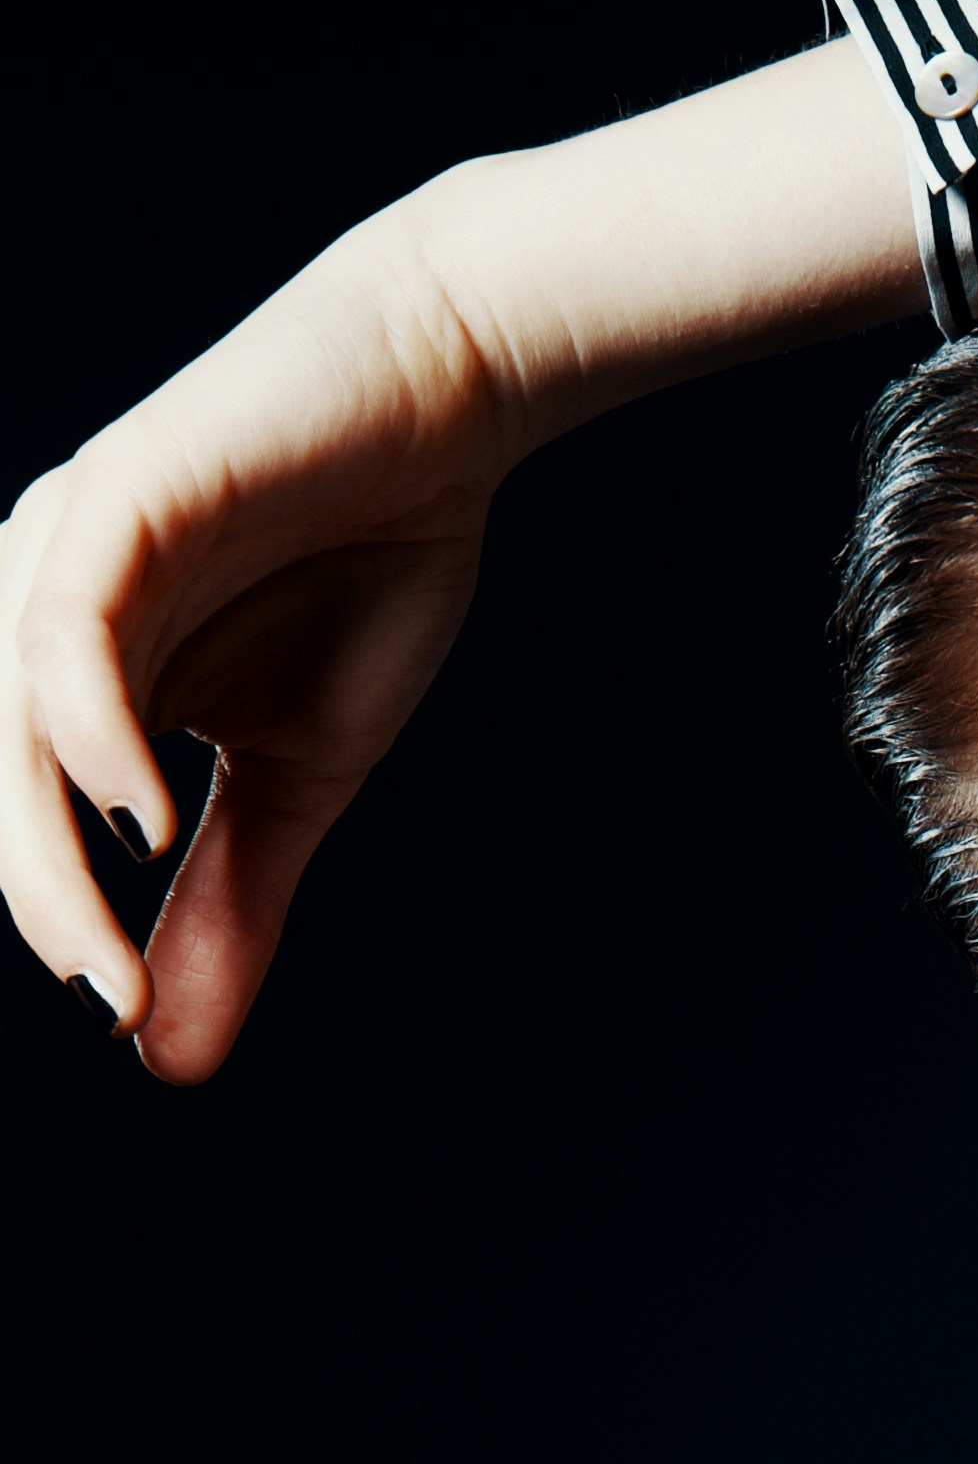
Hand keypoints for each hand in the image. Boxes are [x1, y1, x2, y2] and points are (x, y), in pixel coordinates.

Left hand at [3, 223, 515, 1077]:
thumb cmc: (365, 566)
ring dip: (43, 860)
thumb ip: (229, 905)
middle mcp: (38, 610)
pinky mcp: (117, 499)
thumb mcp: (298, 774)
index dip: (55, 919)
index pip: (15, 820)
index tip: (131, 1015)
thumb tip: (169, 1059)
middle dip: (37, 905)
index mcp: (67, 674)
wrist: (447, 404)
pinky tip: (139, 824)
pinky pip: (65, 632)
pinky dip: (88, 737)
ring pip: (4, 723)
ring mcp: (67, 548)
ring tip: (111, 965)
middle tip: (119, 1004)